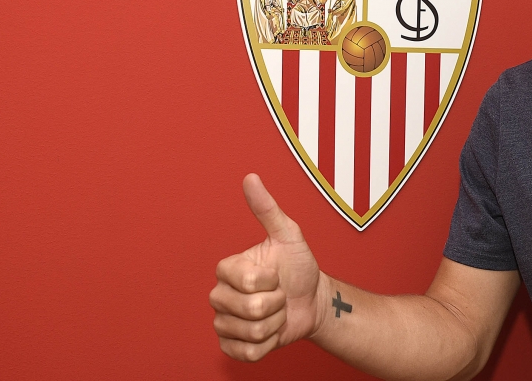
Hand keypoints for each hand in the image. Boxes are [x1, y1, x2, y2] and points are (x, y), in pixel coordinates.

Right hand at [210, 173, 324, 360]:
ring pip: (250, 333)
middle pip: (249, 309)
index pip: (246, 282)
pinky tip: (271, 330)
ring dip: (274, 324)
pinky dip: (268, 344)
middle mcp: (219, 295)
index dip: (270, 281)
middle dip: (276, 304)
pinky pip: (247, 353)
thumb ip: (267, 208)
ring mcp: (223, 322)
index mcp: (228, 269)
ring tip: (277, 311)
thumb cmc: (299, 267)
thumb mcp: (288, 235)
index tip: (276, 275)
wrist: (312, 301)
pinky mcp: (231, 346)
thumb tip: (251, 177)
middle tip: (279, 294)